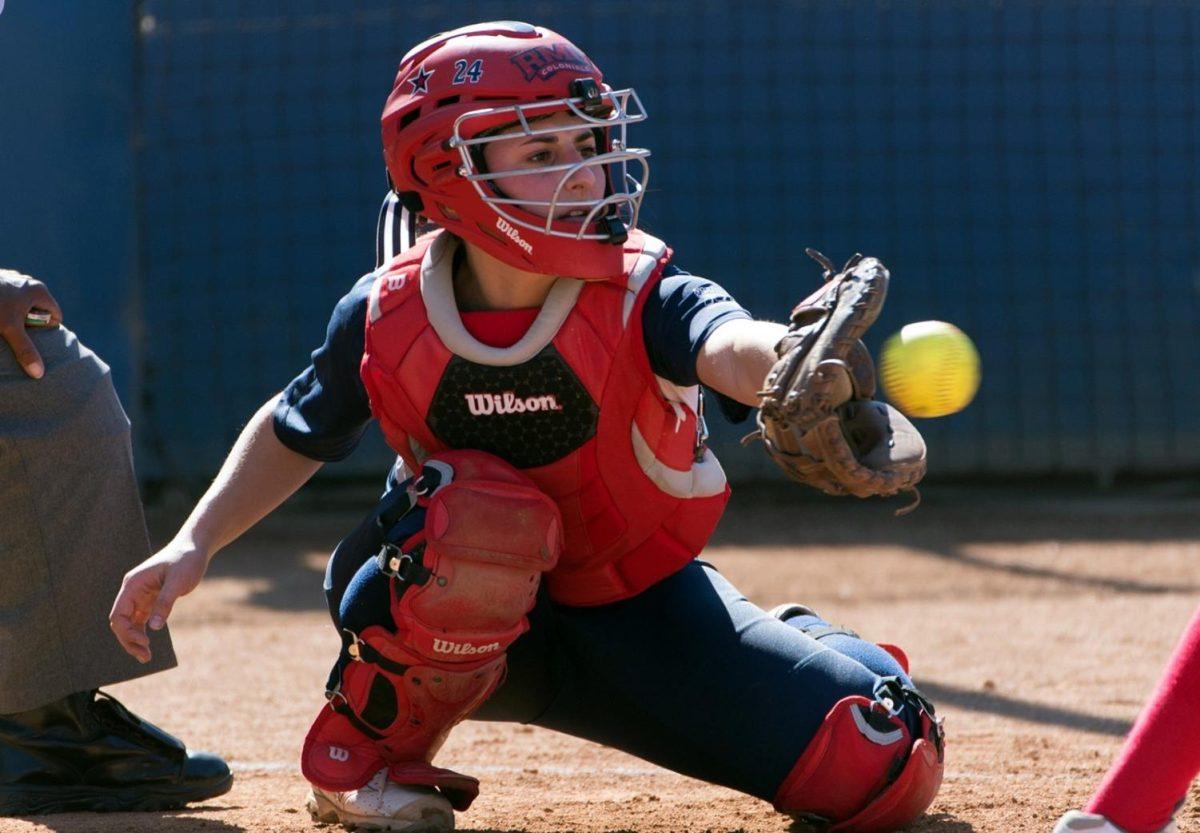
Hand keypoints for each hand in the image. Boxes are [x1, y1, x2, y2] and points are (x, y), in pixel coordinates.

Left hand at [0, 268, 62, 378]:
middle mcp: (30, 283)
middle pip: (40, 311)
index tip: (28, 332)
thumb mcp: (9, 329)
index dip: (45, 329)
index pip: (56, 316)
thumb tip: (39, 373)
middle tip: (13, 328)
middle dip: (28, 323)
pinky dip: (5, 307)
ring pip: (24, 305)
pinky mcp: (1, 281)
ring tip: (1, 320)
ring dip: (15, 316)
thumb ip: (25, 350)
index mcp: (39, 291)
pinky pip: (11, 299)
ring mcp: (14, 280)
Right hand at [109, 540, 209, 662]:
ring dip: (135, 640)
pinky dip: (142, 633)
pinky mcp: (150, 599)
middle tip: (146, 657)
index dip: (127, 632)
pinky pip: (140, 620)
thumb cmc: (186, 560)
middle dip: (129, 641)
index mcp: (133, 585)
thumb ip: (165, 603)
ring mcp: (140, 596)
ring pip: (129, 623)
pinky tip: (149, 645)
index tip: (145, 642)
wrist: (195, 547)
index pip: (119, 614)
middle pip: (121, 622)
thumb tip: (154, 627)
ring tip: (147, 657)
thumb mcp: (178, 581)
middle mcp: (132, 591)